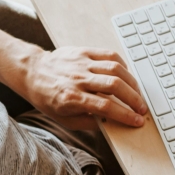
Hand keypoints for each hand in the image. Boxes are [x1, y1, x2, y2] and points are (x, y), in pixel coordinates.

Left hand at [19, 46, 146, 129]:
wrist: (32, 72)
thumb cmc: (47, 98)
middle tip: (142, 108)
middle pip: (114, 86)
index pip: (106, 107)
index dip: (125, 115)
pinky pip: (109, 55)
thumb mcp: (64, 119)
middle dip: (134, 99)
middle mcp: (77, 79)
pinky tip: (127, 76)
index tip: (137, 121)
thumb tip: (112, 122)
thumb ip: (89, 122)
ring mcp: (82, 63)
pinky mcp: (84, 51)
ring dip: (132, 83)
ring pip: (115, 69)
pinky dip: (123, 65)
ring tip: (137, 94)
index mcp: (71, 98)